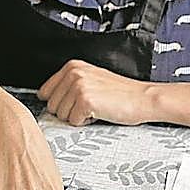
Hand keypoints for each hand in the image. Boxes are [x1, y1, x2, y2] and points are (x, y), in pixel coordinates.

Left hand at [38, 60, 152, 125]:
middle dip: (68, 111)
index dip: (59, 103)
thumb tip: (47, 98)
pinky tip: (99, 114)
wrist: (144, 98)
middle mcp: (73, 73)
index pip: (45, 91)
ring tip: (95, 109)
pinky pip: (73, 122)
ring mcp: (78, 86)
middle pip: (51, 106)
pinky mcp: (85, 101)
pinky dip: (86, 123)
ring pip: (61, 115)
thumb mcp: (92, 79)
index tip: (72, 104)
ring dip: (77, 117)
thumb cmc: (121, 93)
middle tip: (89, 106)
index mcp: (73, 66)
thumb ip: (69, 84)